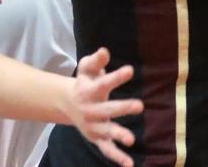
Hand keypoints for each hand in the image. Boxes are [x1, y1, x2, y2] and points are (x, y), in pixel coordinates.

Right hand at [65, 48, 142, 166]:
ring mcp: (94, 126)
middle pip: (108, 109)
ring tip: (131, 139)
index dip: (117, 77)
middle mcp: (92, 110)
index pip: (104, 83)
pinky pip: (107, 149)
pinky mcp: (97, 138)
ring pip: (107, 132)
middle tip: (139, 106)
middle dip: (123, 108)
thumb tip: (105, 51)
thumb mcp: (87, 68)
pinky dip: (117, 158)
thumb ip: (96, 60)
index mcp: (89, 91)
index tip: (130, 70)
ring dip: (119, 135)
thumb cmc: (84, 81)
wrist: (68, 103)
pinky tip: (130, 165)